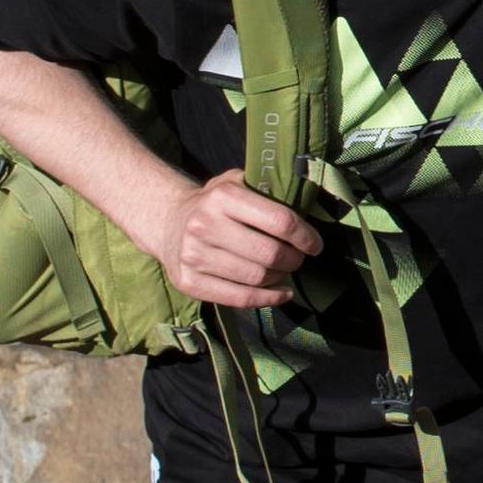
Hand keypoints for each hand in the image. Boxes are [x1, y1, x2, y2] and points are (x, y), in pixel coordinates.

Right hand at [163, 173, 324, 310]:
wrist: (168, 221)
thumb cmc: (214, 203)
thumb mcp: (236, 183)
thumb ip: (266, 191)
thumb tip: (309, 208)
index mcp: (223, 197)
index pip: (280, 220)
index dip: (305, 236)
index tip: (314, 245)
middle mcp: (204, 225)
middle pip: (270, 253)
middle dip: (294, 260)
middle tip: (298, 259)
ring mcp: (194, 256)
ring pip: (257, 278)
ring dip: (281, 278)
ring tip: (284, 271)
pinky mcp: (189, 282)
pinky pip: (240, 299)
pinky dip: (268, 299)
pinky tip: (281, 293)